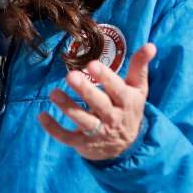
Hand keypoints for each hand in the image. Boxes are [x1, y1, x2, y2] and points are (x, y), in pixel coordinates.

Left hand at [38, 43, 155, 160]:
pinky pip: (67, 137)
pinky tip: (42, 116)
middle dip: (85, 91)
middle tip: (70, 75)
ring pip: (83, 120)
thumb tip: (151, 45)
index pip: (117, 88)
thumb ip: (140, 66)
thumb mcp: (137, 89)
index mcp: (126, 101)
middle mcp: (113, 117)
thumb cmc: (128, 109)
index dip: (105, 77)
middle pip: (99, 104)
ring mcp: (98, 131)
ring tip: (53, 93)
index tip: (92, 64)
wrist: (126, 147)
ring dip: (68, 107)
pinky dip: (54, 129)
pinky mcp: (83, 143)